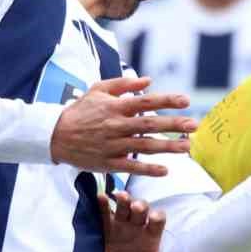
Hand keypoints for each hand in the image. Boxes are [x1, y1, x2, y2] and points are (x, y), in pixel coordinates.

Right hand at [51, 75, 196, 176]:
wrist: (55, 135)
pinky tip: (165, 171)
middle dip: (173, 124)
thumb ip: (123, 84)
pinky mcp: (109, 163)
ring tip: (187, 147)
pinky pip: (131, 167)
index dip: (167, 101)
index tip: (186, 101)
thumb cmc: (79, 111)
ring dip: (167, 147)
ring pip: (144, 146)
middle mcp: (116, 125)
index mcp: (115, 107)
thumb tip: (148, 80)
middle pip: (150, 124)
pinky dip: (148, 170)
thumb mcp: (98, 90)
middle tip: (195, 126)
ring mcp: (113, 145)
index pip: (146, 102)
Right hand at [100, 189, 186, 251]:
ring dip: (123, 200)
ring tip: (120, 197)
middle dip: (140, 205)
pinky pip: (103, 213)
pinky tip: (101, 199)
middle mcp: (136, 228)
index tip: (153, 219)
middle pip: (141, 210)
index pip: (158, 221)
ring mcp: (119, 227)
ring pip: (123, 207)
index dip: (157, 217)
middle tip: (136, 207)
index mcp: (150, 238)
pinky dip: (102, 204)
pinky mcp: (102, 229)